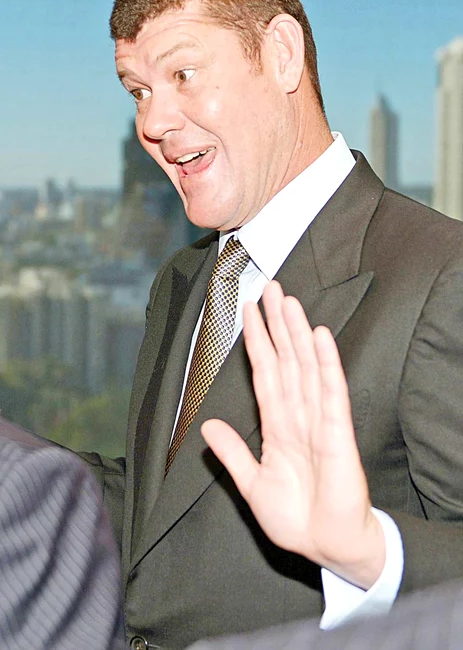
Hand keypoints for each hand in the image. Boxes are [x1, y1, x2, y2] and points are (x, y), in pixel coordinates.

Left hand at [201, 280, 384, 588]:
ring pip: (306, 368)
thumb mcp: (253, 484)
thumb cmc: (296, 518)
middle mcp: (298, 416)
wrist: (324, 547)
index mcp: (277, 425)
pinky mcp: (337, 435)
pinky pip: (331, 394)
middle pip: (286, 360)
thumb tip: (208, 426)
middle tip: (271, 288)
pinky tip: (320, 338)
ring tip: (289, 301)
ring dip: (297, 334)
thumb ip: (233, 453)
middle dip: (278, 325)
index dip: (257, 341)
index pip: (265, 373)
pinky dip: (326, 365)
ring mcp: (318, 421)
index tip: (250, 311)